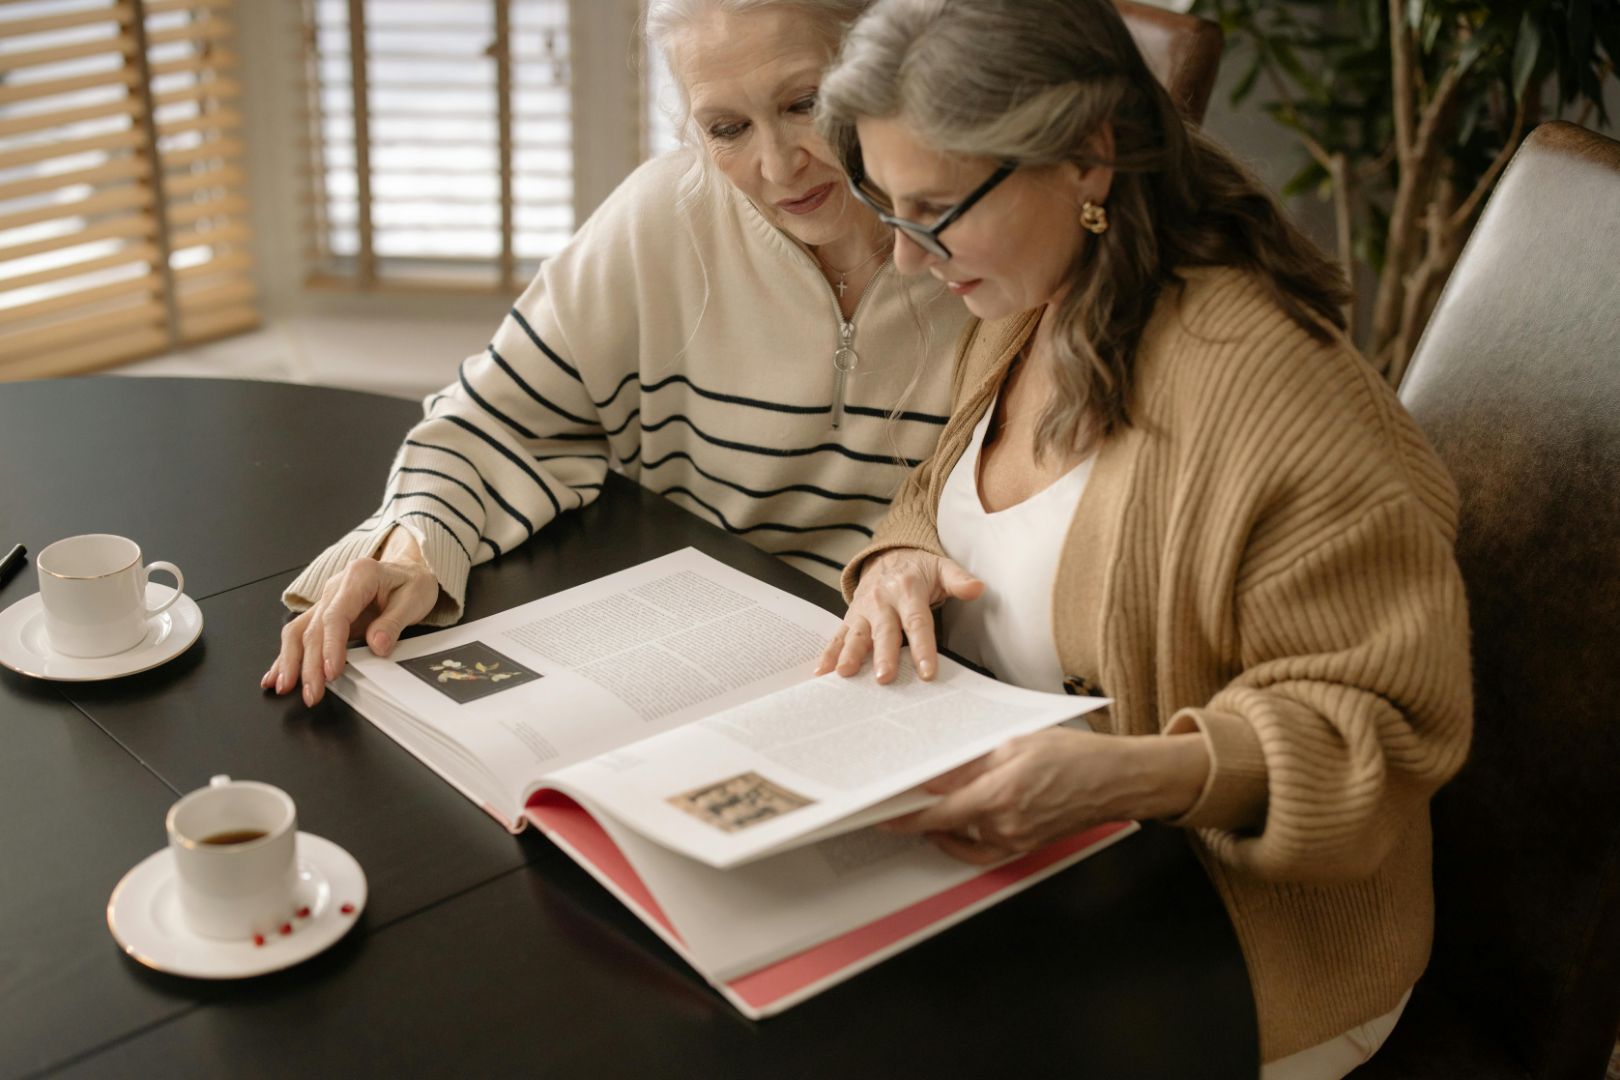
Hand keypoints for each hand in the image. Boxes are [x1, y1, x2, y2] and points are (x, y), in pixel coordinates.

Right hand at [261, 529, 439, 706]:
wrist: (409, 569)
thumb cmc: (412, 582)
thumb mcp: (416, 598)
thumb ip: (394, 623)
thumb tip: (377, 646)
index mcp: (359, 576)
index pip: (337, 615)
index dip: (331, 646)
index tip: (331, 671)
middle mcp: (335, 587)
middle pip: (314, 628)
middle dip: (309, 663)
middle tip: (312, 692)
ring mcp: (326, 600)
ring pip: (299, 631)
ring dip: (290, 661)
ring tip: (285, 687)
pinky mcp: (323, 614)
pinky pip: (300, 634)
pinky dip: (286, 656)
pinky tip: (275, 676)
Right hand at [815, 547, 983, 682]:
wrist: (887, 554)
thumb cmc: (918, 569)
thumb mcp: (941, 567)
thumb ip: (959, 580)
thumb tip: (977, 588)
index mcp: (908, 591)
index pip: (917, 622)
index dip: (923, 647)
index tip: (926, 671)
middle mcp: (882, 601)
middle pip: (884, 631)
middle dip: (883, 654)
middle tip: (883, 677)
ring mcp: (863, 610)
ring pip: (856, 634)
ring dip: (850, 654)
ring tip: (845, 674)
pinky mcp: (850, 618)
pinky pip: (838, 636)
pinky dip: (828, 653)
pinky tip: (822, 672)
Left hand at [880, 729, 1209, 864]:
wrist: (1117, 780)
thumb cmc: (1075, 756)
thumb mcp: (1015, 744)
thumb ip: (970, 763)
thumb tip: (934, 774)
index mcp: (999, 795)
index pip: (936, 813)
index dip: (904, 816)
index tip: (880, 813)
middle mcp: (1004, 825)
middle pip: (945, 826)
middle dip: (920, 814)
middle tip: (899, 801)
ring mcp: (1015, 841)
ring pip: (961, 838)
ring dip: (941, 826)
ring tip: (926, 808)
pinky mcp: (1025, 847)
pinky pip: (982, 852)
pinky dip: (962, 842)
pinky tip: (954, 828)